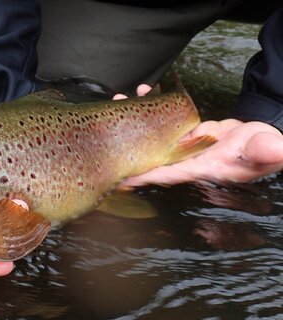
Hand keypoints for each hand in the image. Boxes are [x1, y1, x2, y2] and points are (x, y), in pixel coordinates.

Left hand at [113, 85, 282, 186]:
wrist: (263, 140)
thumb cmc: (265, 149)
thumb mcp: (267, 149)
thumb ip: (266, 151)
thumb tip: (275, 149)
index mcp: (200, 168)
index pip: (166, 173)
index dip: (143, 174)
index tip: (120, 175)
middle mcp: (185, 159)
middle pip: (149, 153)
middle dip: (127, 142)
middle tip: (108, 125)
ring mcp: (182, 146)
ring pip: (151, 134)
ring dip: (135, 118)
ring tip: (121, 100)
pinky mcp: (183, 132)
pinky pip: (162, 120)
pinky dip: (152, 106)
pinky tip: (145, 91)